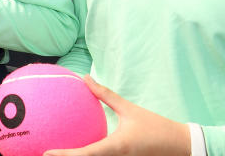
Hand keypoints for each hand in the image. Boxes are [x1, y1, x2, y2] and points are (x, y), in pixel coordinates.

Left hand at [38, 76, 190, 155]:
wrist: (183, 147)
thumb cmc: (156, 127)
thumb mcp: (129, 109)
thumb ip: (105, 95)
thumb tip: (85, 78)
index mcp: (116, 147)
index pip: (85, 154)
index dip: (64, 155)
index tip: (45, 152)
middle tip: (41, 153)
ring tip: (54, 153)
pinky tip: (75, 149)